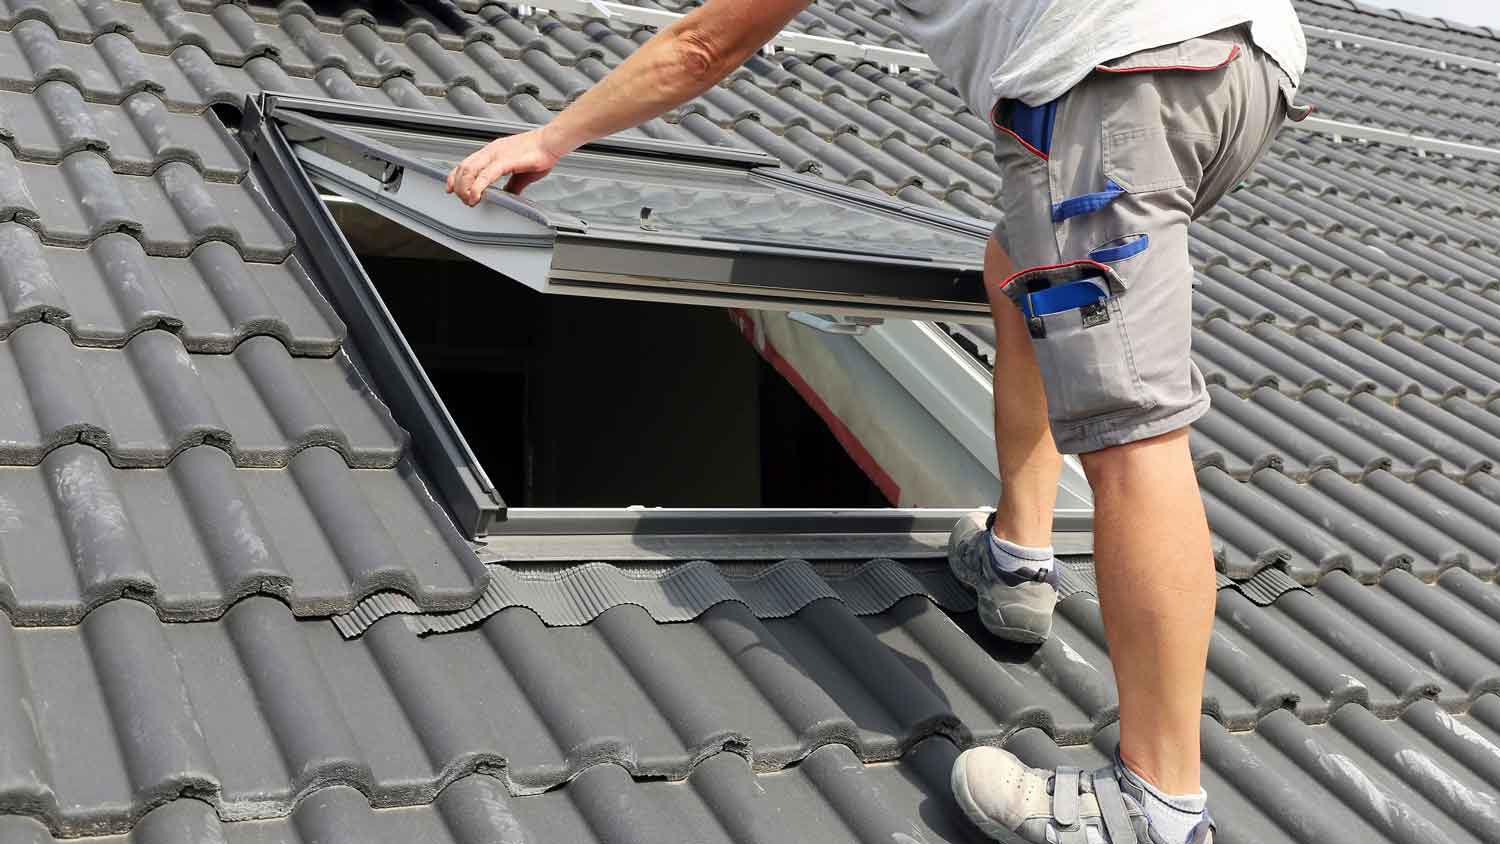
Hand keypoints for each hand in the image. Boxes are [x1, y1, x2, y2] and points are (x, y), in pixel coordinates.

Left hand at [445, 128, 564, 205]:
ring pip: (469, 170)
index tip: (451, 189)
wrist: (552, 142)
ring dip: (465, 188)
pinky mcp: (505, 160)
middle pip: (463, 167)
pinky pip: (486, 175)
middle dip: (459, 186)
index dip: (455, 177)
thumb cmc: (540, 152)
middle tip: (463, 200)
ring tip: (468, 200)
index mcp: (493, 151)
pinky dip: (477, 187)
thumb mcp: (522, 172)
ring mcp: (496, 154)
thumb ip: (513, 184)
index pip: (466, 163)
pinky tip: (476, 196)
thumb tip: (509, 195)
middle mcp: (491, 151)